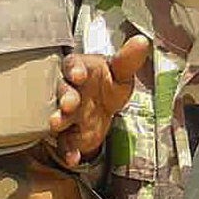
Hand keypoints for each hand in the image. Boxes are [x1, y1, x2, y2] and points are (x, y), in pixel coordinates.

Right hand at [46, 36, 149, 166]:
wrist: (102, 109)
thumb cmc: (107, 84)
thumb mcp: (121, 72)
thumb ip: (128, 59)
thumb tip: (141, 41)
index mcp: (81, 69)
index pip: (73, 64)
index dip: (75, 69)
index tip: (79, 74)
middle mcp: (69, 90)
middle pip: (63, 91)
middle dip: (65, 97)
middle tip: (67, 104)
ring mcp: (67, 114)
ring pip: (59, 116)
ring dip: (58, 121)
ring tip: (57, 125)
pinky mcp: (69, 135)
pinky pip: (65, 144)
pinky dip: (68, 151)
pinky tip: (72, 157)